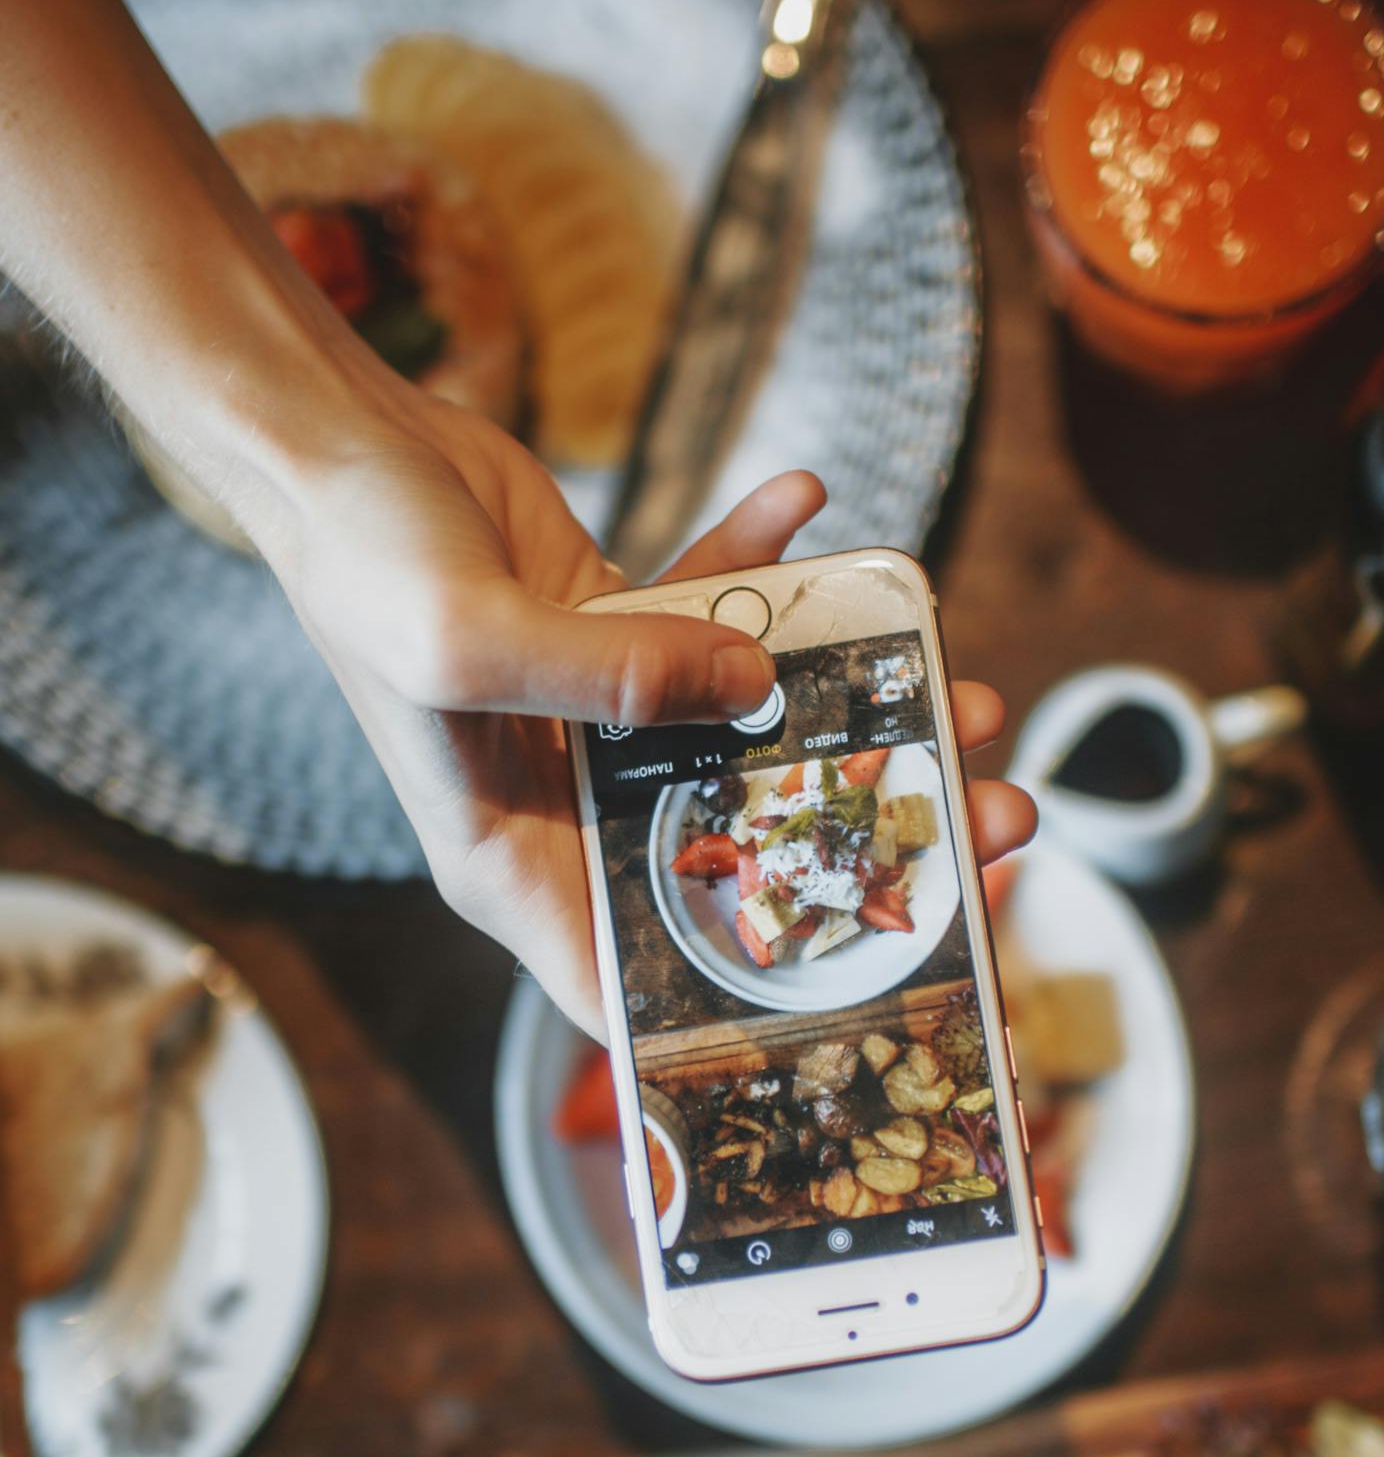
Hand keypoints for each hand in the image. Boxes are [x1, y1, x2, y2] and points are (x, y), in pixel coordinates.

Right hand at [264, 391, 1034, 1035]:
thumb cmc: (359, 560)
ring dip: (857, 714)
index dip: (749, 1018)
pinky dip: (770, 570)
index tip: (884, 1000)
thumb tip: (753, 689)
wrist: (322, 437)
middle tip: (987, 813)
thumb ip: (610, 677)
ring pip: (754, 744)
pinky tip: (819, 510)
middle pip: (737, 863)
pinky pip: (719, 619)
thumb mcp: (464, 639)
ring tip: (961, 681)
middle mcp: (569, 812)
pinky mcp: (616, 638)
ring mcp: (600, 725)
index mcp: (517, 865)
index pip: (634, 989)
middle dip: (867, 849)